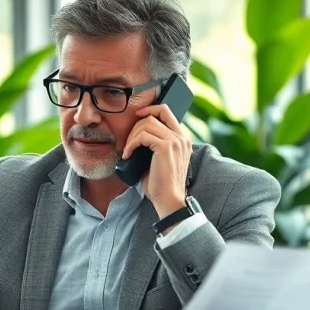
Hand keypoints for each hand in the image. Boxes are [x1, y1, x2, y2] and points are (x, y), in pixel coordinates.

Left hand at [122, 103, 192, 218]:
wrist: (168, 200)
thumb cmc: (161, 184)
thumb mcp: (158, 160)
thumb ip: (154, 145)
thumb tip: (136, 135)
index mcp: (182, 140)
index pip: (166, 111)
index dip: (149, 109)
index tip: (137, 117)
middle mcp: (181, 138)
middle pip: (153, 116)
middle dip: (135, 127)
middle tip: (128, 143)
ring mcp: (175, 142)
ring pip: (147, 124)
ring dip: (132, 136)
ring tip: (127, 150)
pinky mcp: (166, 148)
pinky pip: (143, 136)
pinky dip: (131, 144)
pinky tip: (127, 155)